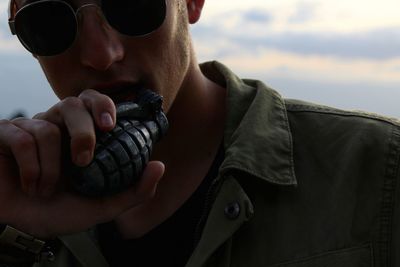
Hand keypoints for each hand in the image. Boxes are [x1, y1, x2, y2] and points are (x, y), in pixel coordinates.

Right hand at [0, 89, 163, 237]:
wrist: (18, 226)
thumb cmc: (59, 211)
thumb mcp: (103, 206)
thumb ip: (134, 190)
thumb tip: (160, 165)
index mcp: (79, 135)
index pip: (94, 103)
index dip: (103, 106)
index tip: (111, 125)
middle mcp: (56, 126)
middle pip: (73, 104)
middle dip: (83, 131)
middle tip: (83, 161)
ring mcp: (29, 128)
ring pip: (47, 127)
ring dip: (50, 167)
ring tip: (47, 190)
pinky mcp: (6, 134)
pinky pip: (22, 139)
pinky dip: (30, 169)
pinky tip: (30, 185)